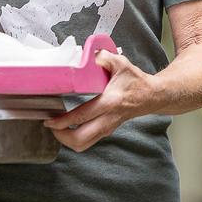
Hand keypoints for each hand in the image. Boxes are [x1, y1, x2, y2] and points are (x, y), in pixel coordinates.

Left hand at [42, 50, 159, 151]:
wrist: (152, 96)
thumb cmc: (135, 80)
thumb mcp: (120, 63)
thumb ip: (102, 58)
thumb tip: (86, 56)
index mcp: (110, 102)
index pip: (82, 116)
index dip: (63, 121)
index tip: (50, 120)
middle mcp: (108, 119)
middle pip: (81, 139)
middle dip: (61, 136)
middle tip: (51, 125)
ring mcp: (108, 128)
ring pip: (84, 145)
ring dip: (67, 140)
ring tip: (57, 128)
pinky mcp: (107, 131)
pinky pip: (88, 141)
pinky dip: (75, 138)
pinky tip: (68, 128)